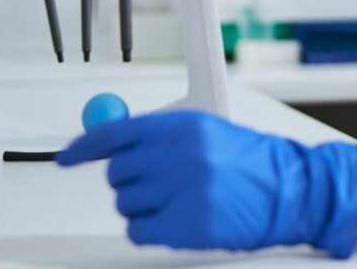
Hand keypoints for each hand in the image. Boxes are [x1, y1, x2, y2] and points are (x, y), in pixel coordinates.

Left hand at [57, 109, 356, 257]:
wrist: (291, 191)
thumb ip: (160, 136)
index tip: (65, 157)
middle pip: (118, 171)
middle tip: (156, 184)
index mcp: (184, 125)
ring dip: (143, 206)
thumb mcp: (206, 134)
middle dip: (130, 180)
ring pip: (126, 202)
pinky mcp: (186, 224)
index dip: (85, 146)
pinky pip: (138, 230)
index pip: (118, 133)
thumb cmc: (251, 164)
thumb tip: (113, 144)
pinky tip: (176, 221)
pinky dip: (150, 230)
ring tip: (176, 202)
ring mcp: (183, 190)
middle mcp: (180, 154)